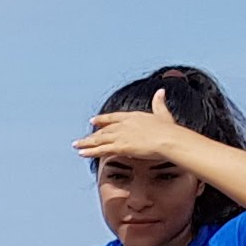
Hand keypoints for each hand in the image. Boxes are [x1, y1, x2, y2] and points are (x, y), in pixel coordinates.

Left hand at [74, 84, 192, 167]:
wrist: (169, 139)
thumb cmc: (169, 130)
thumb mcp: (163, 114)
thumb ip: (159, 103)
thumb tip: (161, 91)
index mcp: (133, 116)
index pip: (113, 117)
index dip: (102, 120)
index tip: (93, 121)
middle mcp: (124, 124)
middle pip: (103, 130)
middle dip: (91, 135)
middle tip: (80, 139)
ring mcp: (121, 135)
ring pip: (99, 139)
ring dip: (86, 143)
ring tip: (76, 146)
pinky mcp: (120, 146)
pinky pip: (102, 149)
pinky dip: (91, 151)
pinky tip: (82, 153)